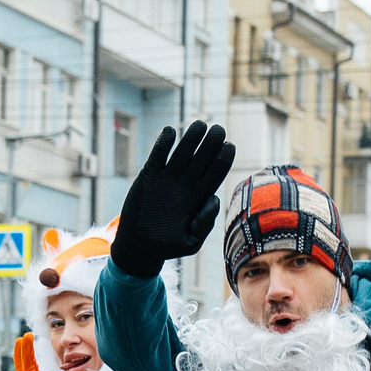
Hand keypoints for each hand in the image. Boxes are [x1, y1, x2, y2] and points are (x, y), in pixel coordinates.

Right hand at [109, 121, 236, 278]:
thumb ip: (204, 224)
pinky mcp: (150, 175)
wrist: (140, 245)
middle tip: (219, 129)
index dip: (223, 160)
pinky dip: (163, 143)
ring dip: (191, 138)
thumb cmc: (168, 246)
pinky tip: (170, 131)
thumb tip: (214, 199)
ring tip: (199, 125)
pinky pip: (158, 155)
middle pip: (202, 159)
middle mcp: (186, 184)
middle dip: (211, 144)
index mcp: (198, 197)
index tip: (230, 146)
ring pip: (182, 153)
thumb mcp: (190, 242)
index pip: (215, 174)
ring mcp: (168, 178)